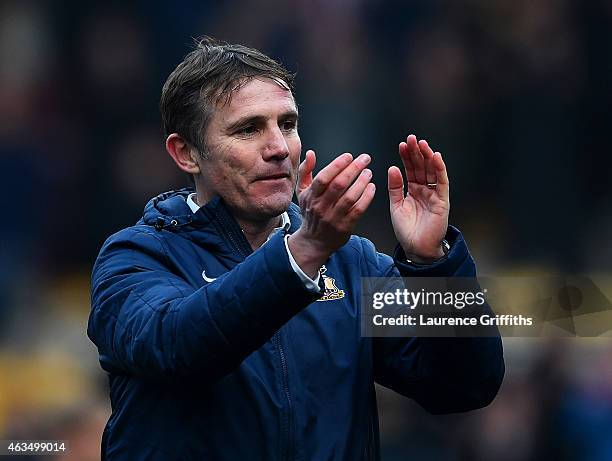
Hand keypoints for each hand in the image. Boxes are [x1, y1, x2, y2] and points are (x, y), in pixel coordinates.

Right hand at [289, 150, 375, 276]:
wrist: (313, 241)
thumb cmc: (310, 212)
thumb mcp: (302, 192)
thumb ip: (305, 171)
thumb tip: (310, 153)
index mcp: (311, 196)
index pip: (324, 177)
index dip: (337, 165)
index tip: (349, 156)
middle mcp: (321, 207)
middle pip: (339, 184)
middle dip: (354, 169)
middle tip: (365, 159)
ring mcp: (333, 218)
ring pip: (350, 197)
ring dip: (362, 182)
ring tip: (368, 172)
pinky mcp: (344, 226)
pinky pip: (358, 210)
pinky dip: (366, 197)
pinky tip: (372, 188)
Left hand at [388, 135, 449, 262]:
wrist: (416, 248)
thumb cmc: (406, 229)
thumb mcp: (396, 205)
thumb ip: (395, 187)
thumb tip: (392, 168)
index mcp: (413, 190)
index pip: (410, 169)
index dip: (406, 157)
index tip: (402, 144)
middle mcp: (424, 190)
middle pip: (421, 167)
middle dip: (416, 152)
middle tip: (411, 138)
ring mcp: (434, 194)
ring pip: (432, 171)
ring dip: (427, 156)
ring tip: (421, 143)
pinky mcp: (442, 201)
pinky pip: (442, 182)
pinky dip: (439, 169)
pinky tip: (435, 157)